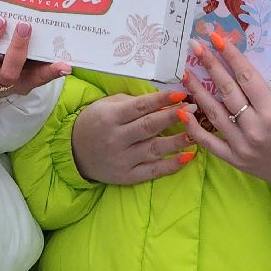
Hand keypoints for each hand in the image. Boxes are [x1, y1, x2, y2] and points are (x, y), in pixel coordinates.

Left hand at [0, 17, 70, 97]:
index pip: (38, 78)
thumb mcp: (31, 70)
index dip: (50, 72)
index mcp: (21, 81)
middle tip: (24, 26)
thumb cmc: (12, 69)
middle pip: (8, 72)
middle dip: (17, 50)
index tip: (64, 65)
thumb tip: (68, 65)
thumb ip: (46, 64)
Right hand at [71, 89, 196, 184]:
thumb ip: (133, 103)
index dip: (161, 100)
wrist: (74, 151)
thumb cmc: (96, 121)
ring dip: (177, 140)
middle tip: (194, 109)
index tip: (181, 93)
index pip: (140, 106)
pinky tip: (188, 156)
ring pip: (154, 149)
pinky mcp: (127, 176)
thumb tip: (162, 101)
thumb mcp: (108, 105)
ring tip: (196, 132)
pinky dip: (171, 165)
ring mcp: (122, 159)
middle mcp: (116, 138)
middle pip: (149, 126)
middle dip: (173, 117)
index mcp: (111, 117)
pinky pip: (153, 171)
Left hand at [182, 37, 270, 190]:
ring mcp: (243, 146)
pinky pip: (210, 142)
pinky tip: (183, 110)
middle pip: (227, 90)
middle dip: (210, 64)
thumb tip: (244, 63)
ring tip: (184, 72)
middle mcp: (256, 128)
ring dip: (197, 90)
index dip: (230, 55)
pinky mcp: (236, 160)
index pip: (246, 76)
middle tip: (195, 46)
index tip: (216, 37)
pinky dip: (194, 128)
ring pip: (214, 112)